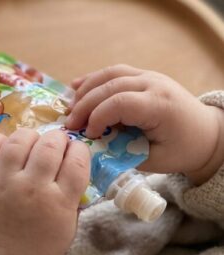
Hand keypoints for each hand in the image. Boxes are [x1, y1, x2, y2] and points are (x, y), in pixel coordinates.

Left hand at [0, 128, 89, 254]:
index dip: (78, 149)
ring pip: (20, 140)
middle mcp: (33, 187)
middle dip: (57, 139)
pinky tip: (6, 148)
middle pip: (51, 145)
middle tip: (53, 146)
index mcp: (60, 201)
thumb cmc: (40, 244)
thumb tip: (72, 162)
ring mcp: (4, 182)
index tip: (73, 151)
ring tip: (30, 144)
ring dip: (30, 136)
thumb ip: (73, 194)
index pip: (77, 160)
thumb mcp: (69, 224)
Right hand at [66, 64, 223, 183]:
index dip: (97, 117)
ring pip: (110, 74)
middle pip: (110, 85)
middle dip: (85, 104)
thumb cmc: (182, 149)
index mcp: (160, 105)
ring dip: (86, 90)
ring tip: (70, 107)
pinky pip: (115, 72)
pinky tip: (77, 87)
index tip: (87, 135)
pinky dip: (94, 80)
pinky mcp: (143, 76)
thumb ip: (123, 154)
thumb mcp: (154, 161)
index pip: (120, 103)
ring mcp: (149, 76)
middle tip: (69, 124)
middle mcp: (154, 84)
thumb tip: (94, 148)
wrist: (206, 132)